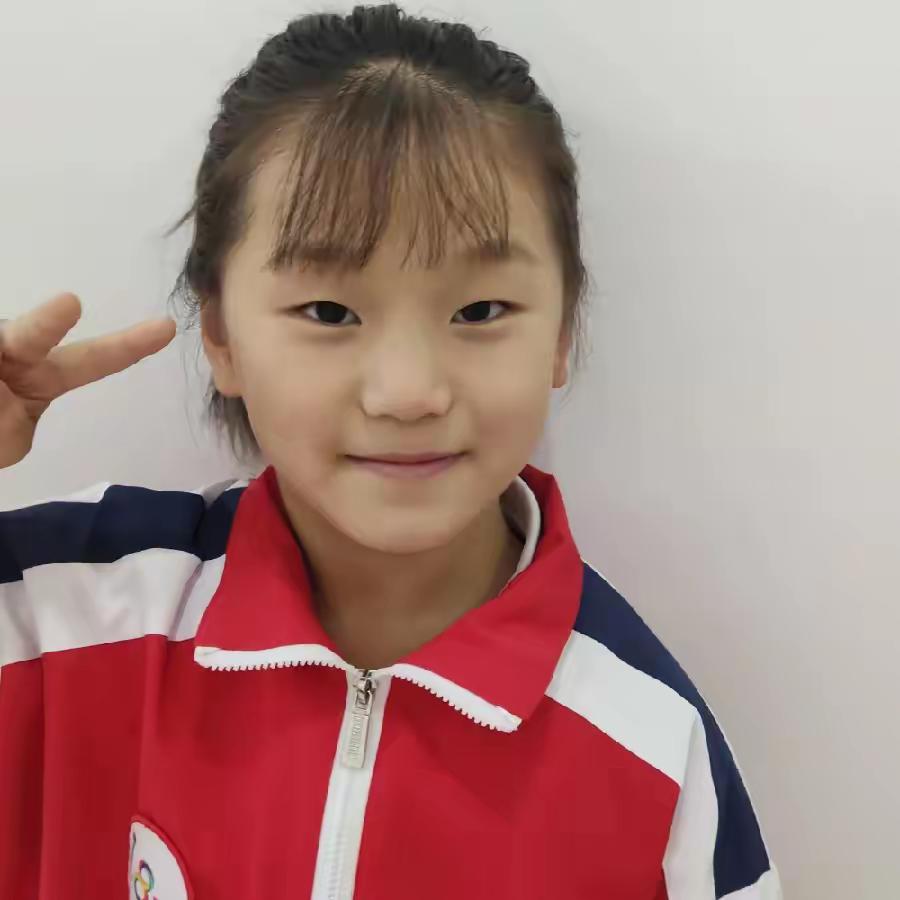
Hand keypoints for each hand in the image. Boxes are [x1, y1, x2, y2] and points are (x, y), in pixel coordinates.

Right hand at [0, 292, 176, 468]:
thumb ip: (8, 429)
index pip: (93, 361)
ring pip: (3, 346)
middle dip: (47, 323)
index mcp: (42, 374)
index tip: (168, 328)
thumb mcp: (6, 443)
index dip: (129, 346)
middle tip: (71, 304)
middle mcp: (14, 347)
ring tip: (1, 389)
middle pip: (31, 334)